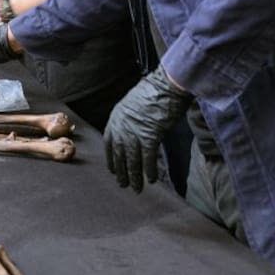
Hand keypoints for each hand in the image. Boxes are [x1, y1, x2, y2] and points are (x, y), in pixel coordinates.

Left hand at [103, 64, 192, 192]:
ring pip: (132, 161)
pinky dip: (149, 170)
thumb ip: (130, 118)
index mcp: (116, 117)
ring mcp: (134, 133)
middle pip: (119, 155)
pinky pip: (148, 159)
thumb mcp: (134, 103)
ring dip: (134, 177)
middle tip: (122, 184)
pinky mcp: (149, 137)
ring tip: (136, 189)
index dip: (111, 158)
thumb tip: (134, 131)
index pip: (109, 143)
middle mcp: (121, 127)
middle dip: (121, 172)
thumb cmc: (154, 91)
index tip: (112, 169)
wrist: (165, 85)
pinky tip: (152, 179)